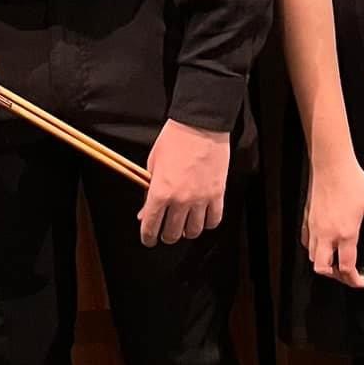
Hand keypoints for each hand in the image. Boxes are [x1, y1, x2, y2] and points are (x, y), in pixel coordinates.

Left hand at [140, 119, 229, 247]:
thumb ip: (149, 192)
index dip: (148, 237)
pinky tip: (202, 218)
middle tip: (165, 232)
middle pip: (172, 234)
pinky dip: (207, 223)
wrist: (200, 125)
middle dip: (166, 236)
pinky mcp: (217, 194)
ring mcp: (201, 198)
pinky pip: (214, 220)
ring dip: (186, 231)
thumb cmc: (174, 140)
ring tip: (184, 226)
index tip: (148, 239)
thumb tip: (145, 212)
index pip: (151, 226)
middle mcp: (180, 200)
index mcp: (160, 192)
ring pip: (194, 231)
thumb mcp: (153, 165)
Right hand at [302, 154, 363, 288]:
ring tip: (337, 262)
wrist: (331, 165)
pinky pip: (307, 243)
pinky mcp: (307, 220)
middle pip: (324, 269)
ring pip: (313, 258)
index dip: (354, 280)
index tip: (360, 282)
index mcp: (345, 233)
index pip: (347, 267)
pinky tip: (324, 245)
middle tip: (348, 275)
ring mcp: (315, 228)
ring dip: (325, 265)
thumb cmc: (351, 182)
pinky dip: (315, 250)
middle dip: (336, 277)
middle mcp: (327, 234)